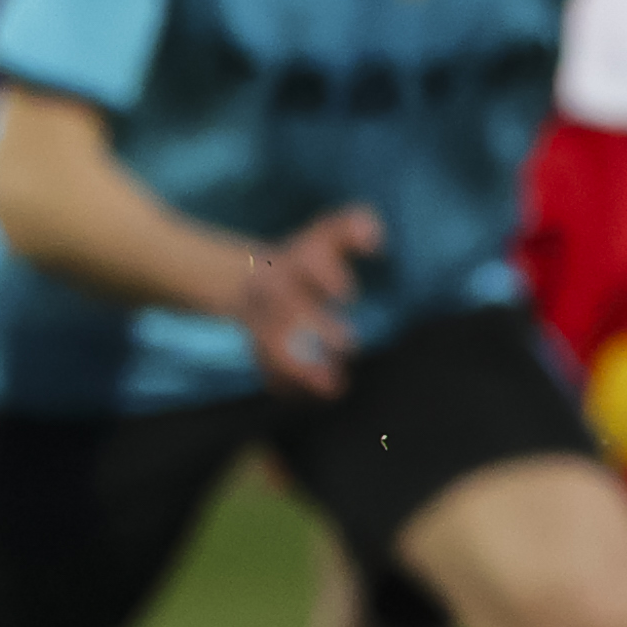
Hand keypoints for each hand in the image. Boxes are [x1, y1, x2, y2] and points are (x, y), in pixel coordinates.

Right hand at [233, 207, 379, 397]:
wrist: (250, 280)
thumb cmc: (305, 259)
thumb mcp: (325, 235)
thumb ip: (352, 226)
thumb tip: (376, 236)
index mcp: (291, 263)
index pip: (305, 263)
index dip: (325, 275)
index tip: (348, 292)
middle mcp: (272, 294)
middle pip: (287, 309)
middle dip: (315, 327)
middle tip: (349, 345)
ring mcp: (261, 325)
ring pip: (271, 349)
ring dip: (301, 370)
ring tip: (335, 388)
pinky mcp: (260, 351)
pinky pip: (268, 374)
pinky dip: (289, 390)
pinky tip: (316, 400)